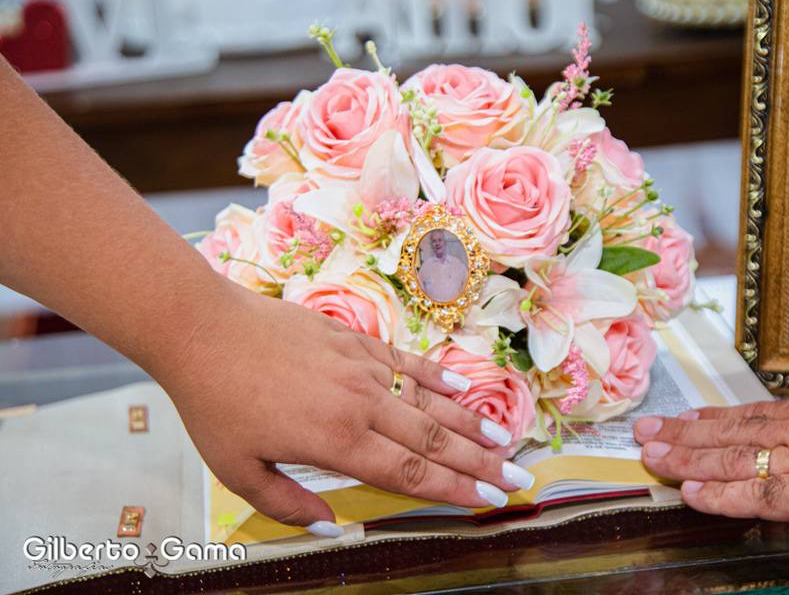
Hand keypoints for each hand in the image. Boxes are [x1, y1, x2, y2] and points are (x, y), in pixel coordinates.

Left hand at [159, 282, 533, 536]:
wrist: (203, 328)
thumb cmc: (215, 403)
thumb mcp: (238, 470)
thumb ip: (288, 505)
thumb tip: (333, 528)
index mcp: (336, 441)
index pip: (411, 473)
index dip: (455, 489)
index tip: (491, 500)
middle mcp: (360, 404)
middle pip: (434, 440)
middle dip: (480, 462)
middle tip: (519, 477)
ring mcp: (361, 367)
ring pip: (428, 401)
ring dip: (470, 421)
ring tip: (506, 438)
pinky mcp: (354, 340)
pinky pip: (406, 362)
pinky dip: (437, 376)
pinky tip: (462, 385)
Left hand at [633, 378, 788, 525]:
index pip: (751, 414)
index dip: (713, 417)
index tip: (683, 417)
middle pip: (727, 431)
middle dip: (682, 433)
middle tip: (644, 431)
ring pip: (728, 458)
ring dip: (685, 457)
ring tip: (650, 454)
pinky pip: (753, 496)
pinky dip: (718, 495)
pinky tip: (688, 493)